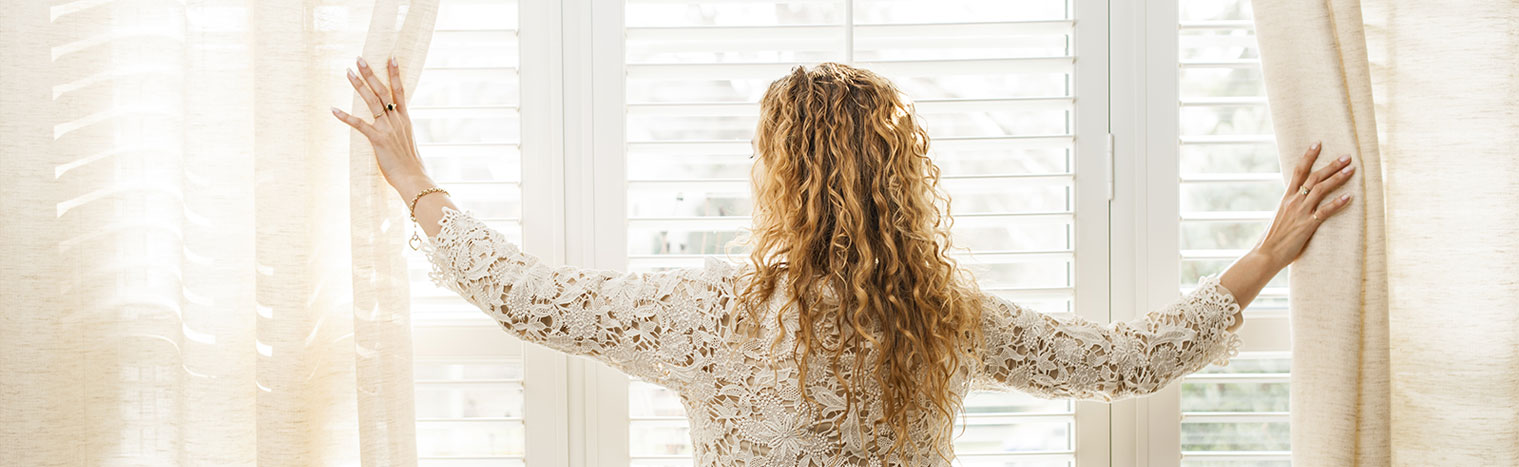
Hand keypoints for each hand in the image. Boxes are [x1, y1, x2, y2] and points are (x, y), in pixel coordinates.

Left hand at [330, 55, 432, 199]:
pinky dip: (346, 117)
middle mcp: (397, 120)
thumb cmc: (411, 165)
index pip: (400, 91)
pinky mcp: (378, 140)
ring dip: (359, 86)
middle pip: (383, 91)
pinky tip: (333, 109)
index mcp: (405, 120)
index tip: (391, 58)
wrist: (414, 178)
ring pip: (372, 102)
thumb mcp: (408, 142)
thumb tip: (396, 128)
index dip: (395, 74)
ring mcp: (388, 129)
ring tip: (348, 72)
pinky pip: (360, 125)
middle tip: (359, 59)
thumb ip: (401, 131)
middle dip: (371, 74)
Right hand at [1255, 142, 1355, 268]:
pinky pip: (1325, 211)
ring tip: (1352, 170)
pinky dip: (1338, 203)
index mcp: (1286, 198)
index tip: (1318, 143)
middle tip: (1347, 156)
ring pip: (1321, 189)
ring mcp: (1300, 212)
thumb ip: (1291, 208)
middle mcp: (1293, 201)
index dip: (1308, 156)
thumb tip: (1299, 203)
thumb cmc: (1272, 239)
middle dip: (1332, 165)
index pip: (1297, 171)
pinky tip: (1350, 196)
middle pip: (1314, 177)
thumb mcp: (1280, 217)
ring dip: (1337, 178)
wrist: (1265, 255)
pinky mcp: (1307, 225)